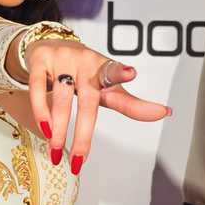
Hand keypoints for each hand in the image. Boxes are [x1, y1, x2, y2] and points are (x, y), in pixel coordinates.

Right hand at [23, 38, 169, 172]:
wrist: (51, 44)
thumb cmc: (85, 73)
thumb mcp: (107, 88)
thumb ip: (131, 104)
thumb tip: (165, 112)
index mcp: (104, 69)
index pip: (114, 72)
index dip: (122, 73)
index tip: (132, 72)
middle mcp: (85, 62)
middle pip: (87, 102)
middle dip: (83, 134)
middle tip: (79, 161)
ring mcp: (62, 60)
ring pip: (61, 99)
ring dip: (59, 130)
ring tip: (57, 153)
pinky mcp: (41, 61)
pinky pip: (38, 89)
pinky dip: (41, 111)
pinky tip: (44, 129)